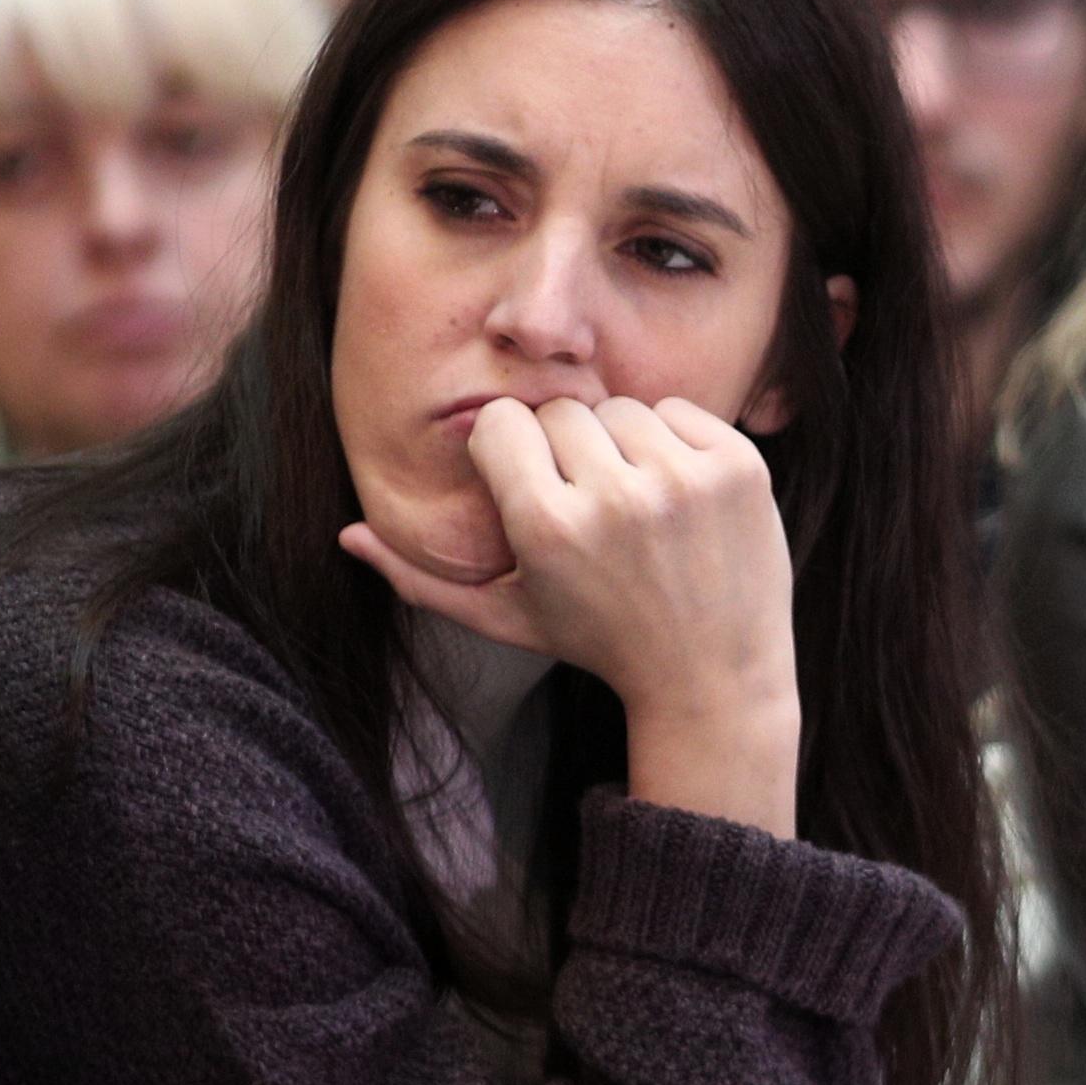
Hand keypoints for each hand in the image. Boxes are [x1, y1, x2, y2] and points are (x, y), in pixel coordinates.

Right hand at [341, 396, 802, 835]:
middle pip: (560, 413)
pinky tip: (676, 497)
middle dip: (565, 450)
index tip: (529, 487)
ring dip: (621, 445)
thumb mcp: (507, 619)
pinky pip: (680, 410)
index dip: (509, 453)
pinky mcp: (738, 469)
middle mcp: (614, 498)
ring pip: (621, 407)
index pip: (499, 424)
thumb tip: (347, 534)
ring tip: (633, 505)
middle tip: (587, 504)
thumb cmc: (600, 644)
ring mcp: (683, 481)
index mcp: (546, 527)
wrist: (713, 677)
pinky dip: (674, 442)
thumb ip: (423, 580)